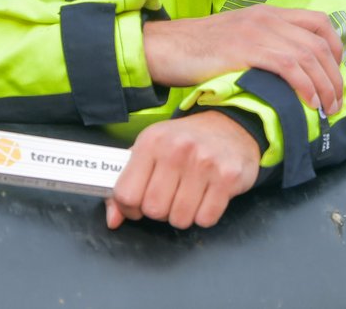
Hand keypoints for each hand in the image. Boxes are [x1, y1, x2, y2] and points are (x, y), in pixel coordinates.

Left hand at [105, 111, 259, 228]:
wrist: (232, 125)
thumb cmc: (186, 141)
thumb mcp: (152, 150)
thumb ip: (128, 183)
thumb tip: (113, 220)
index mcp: (151, 141)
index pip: (126, 193)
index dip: (130, 207)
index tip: (139, 205)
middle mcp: (177, 149)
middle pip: (154, 210)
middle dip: (160, 211)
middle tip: (170, 197)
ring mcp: (204, 162)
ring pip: (180, 219)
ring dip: (183, 215)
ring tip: (189, 195)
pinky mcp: (227, 177)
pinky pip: (206, 219)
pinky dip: (205, 215)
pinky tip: (207, 196)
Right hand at [143, 6, 344, 112]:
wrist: (165, 47)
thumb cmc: (198, 51)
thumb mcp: (238, 40)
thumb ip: (264, 47)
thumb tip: (291, 76)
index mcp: (268, 13)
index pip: (319, 22)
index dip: (336, 48)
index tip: (335, 74)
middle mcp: (268, 18)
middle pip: (319, 43)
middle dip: (334, 76)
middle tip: (335, 103)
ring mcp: (257, 31)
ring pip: (309, 55)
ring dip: (324, 86)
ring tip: (326, 110)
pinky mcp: (246, 49)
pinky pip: (289, 65)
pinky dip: (305, 85)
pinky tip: (308, 103)